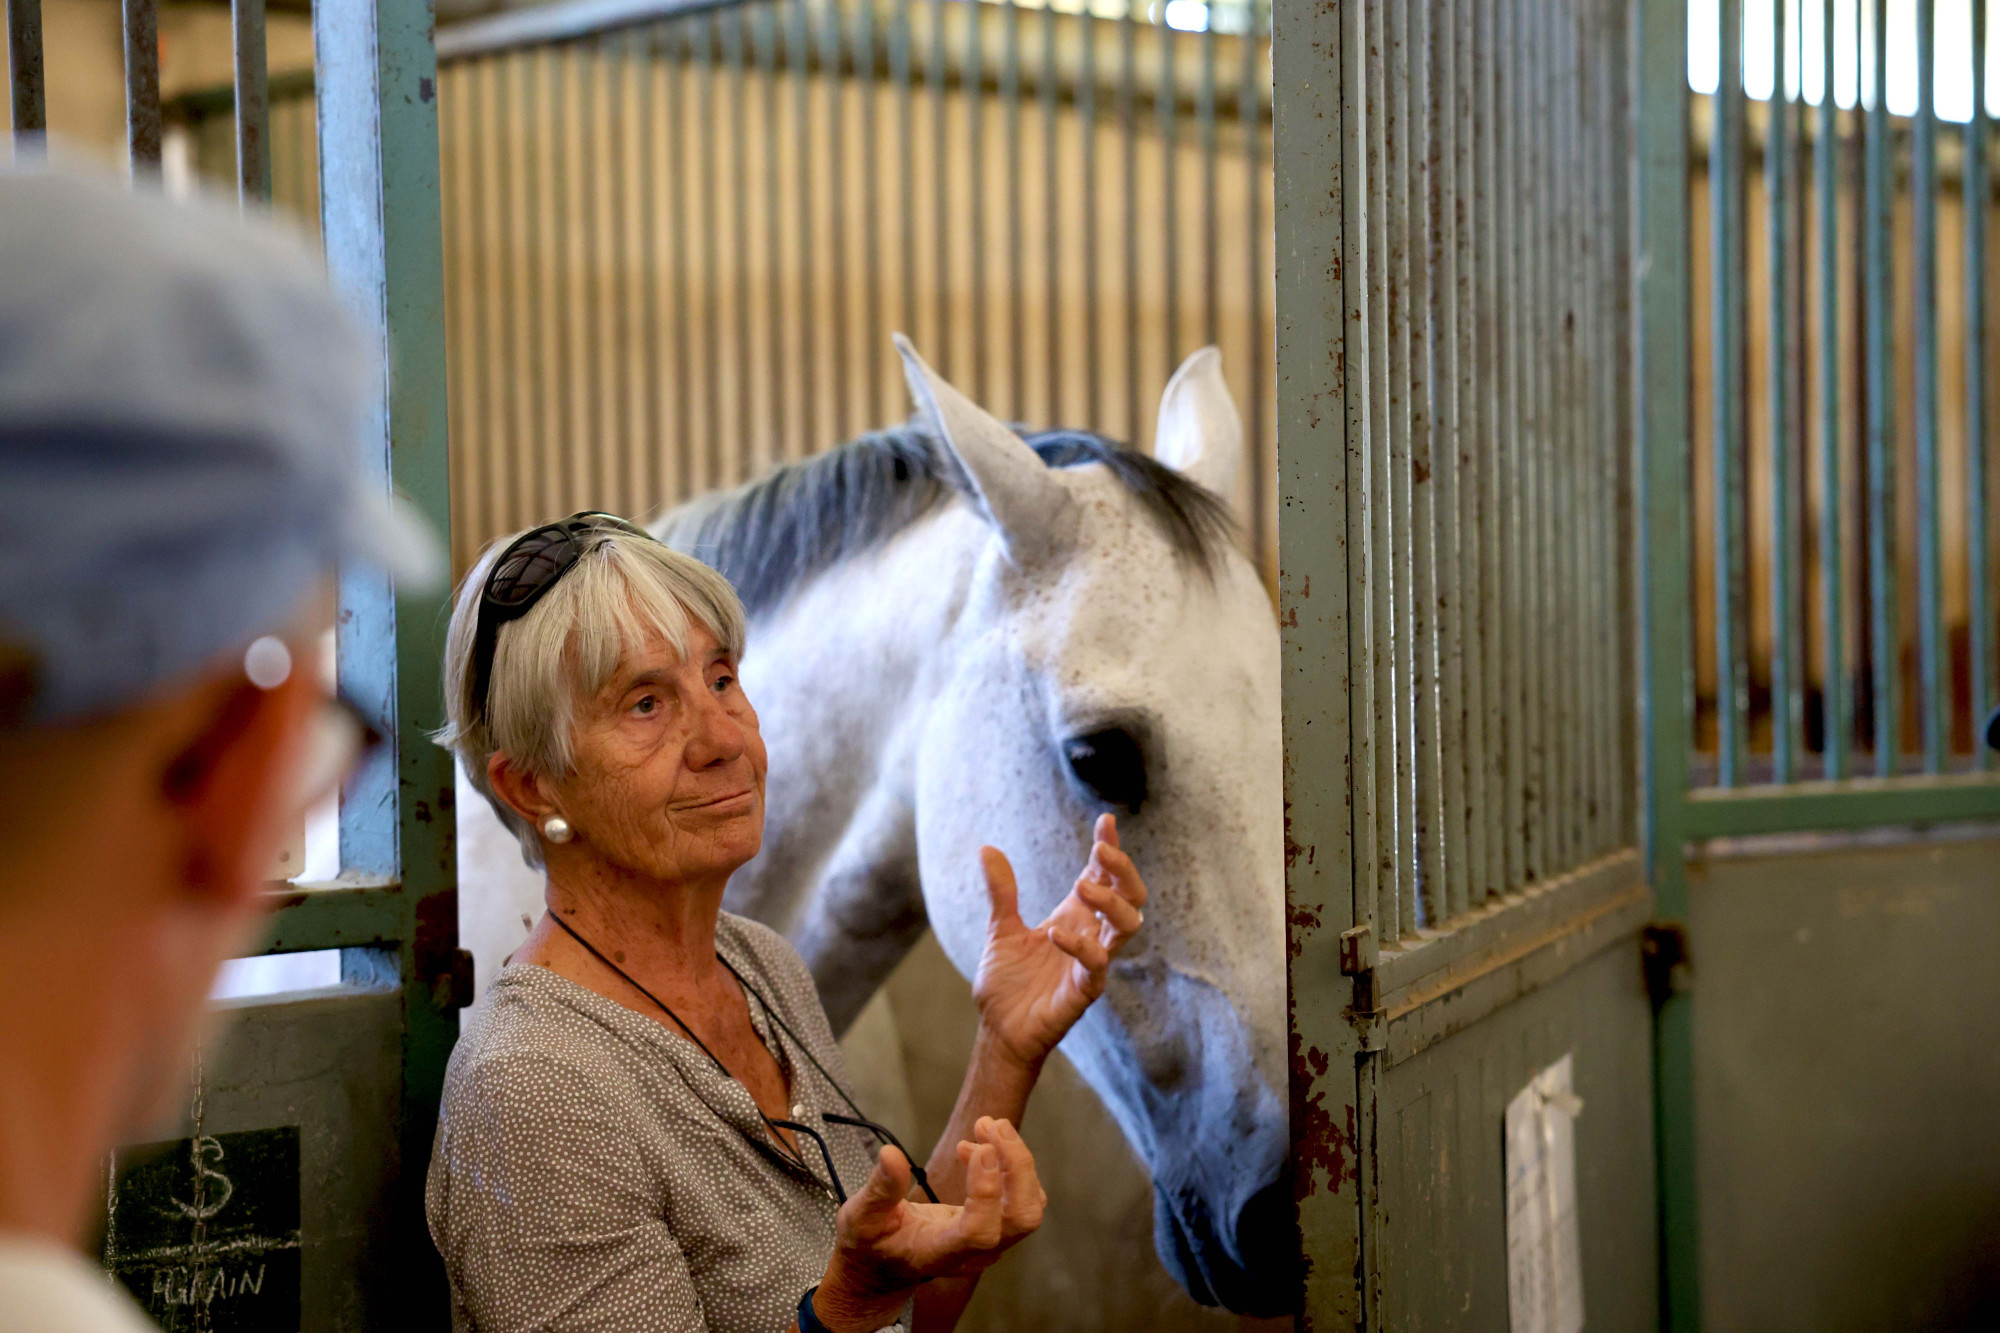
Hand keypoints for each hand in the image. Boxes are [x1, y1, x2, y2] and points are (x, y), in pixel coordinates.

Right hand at [810, 1118, 1045, 1332]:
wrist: (883, 1266)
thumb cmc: (871, 1243)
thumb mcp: (862, 1217)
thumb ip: (880, 1189)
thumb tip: (891, 1154)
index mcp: (939, 1252)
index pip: (980, 1232)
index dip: (987, 1191)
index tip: (980, 1148)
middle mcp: (974, 1253)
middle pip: (1022, 1217)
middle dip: (1017, 1165)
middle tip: (992, 1124)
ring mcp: (990, 1243)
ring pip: (1029, 1205)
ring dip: (1017, 1160)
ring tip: (986, 1125)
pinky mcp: (995, 1227)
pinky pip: (1021, 1197)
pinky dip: (1010, 1165)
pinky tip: (979, 1146)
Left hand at [970, 814, 1147, 1069]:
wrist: (1000, 1030)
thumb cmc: (1008, 984)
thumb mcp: (1001, 929)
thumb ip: (1002, 892)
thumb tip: (987, 848)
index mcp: (1074, 917)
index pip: (1103, 876)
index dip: (1110, 848)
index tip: (1105, 820)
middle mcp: (1090, 935)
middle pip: (1131, 895)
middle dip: (1123, 869)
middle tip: (1100, 850)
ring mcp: (1092, 963)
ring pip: (1129, 926)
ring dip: (1111, 902)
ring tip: (1082, 887)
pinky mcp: (1085, 990)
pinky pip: (1098, 965)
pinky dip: (1081, 946)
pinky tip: (1056, 934)